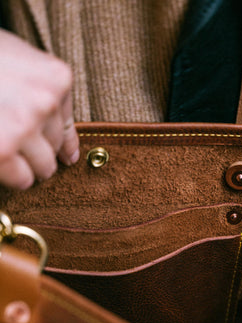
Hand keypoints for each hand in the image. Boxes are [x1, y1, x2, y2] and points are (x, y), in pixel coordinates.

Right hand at [0, 30, 78, 188]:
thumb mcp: (18, 60)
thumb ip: (45, 98)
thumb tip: (71, 157)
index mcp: (55, 78)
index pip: (67, 124)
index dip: (49, 135)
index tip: (45, 144)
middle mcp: (45, 101)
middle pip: (56, 146)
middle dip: (35, 147)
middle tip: (7, 132)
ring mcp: (25, 126)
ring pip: (45, 167)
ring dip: (26, 164)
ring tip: (4, 143)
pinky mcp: (3, 149)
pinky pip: (23, 179)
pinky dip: (12, 176)